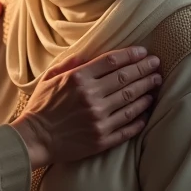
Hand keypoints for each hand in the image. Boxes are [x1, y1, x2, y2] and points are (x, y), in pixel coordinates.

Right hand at [12, 47, 161, 166]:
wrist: (34, 139)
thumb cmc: (40, 107)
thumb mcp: (49, 78)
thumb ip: (69, 63)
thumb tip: (87, 54)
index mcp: (78, 79)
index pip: (112, 62)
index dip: (131, 55)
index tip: (144, 52)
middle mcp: (91, 97)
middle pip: (126, 79)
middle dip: (145, 70)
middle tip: (157, 65)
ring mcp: (98, 119)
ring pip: (131, 101)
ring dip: (146, 91)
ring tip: (155, 83)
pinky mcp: (102, 139)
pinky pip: (128, 126)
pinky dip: (140, 117)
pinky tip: (147, 110)